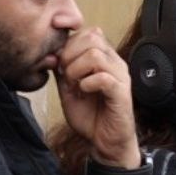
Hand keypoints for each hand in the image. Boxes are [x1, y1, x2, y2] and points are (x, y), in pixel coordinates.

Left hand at [55, 28, 141, 167]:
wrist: (105, 141)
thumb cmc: (91, 116)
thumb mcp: (68, 88)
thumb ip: (63, 70)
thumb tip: (52, 53)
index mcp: (104, 59)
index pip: (88, 33)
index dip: (70, 43)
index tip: (60, 62)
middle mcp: (115, 64)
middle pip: (93, 38)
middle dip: (71, 54)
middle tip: (66, 74)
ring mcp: (121, 77)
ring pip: (96, 55)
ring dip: (77, 69)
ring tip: (75, 84)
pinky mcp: (122, 93)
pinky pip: (104, 78)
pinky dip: (88, 83)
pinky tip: (84, 91)